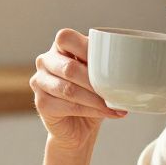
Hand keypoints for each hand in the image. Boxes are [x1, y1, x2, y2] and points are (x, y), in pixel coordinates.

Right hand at [30, 28, 124, 150]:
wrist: (78, 126)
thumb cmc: (91, 94)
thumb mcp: (99, 74)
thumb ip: (104, 64)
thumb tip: (126, 65)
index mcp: (59, 46)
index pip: (66, 38)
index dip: (86, 49)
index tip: (110, 63)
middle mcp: (45, 61)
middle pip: (69, 68)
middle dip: (96, 82)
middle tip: (117, 91)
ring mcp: (39, 81)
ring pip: (69, 89)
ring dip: (96, 99)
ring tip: (115, 104)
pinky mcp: (41, 103)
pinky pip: (69, 106)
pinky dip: (92, 110)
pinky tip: (107, 112)